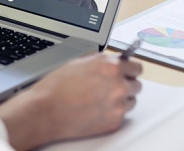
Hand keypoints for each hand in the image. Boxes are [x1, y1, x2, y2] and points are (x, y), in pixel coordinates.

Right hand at [0, 53, 141, 149]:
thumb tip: (111, 62)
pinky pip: (122, 115)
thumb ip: (100, 62)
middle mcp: (118, 85)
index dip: (130, 69)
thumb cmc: (56, 87)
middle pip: (137, 85)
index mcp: (110, 66)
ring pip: (131, 101)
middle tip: (110, 86)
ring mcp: (118, 105)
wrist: (46, 110)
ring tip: (101, 98)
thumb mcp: (78, 63)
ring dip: (121, 99)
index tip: (127, 72)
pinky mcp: (114, 121)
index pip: (136, 66)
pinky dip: (112, 112)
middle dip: (125, 84)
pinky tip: (97, 108)